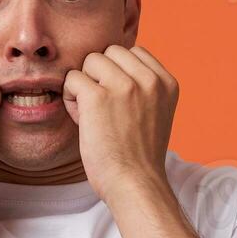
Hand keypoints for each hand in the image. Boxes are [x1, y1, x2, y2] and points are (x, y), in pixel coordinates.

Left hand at [62, 44, 178, 202]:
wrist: (135, 185)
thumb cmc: (139, 157)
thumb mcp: (156, 113)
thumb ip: (144, 88)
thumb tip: (110, 64)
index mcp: (167, 82)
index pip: (133, 52)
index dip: (118, 73)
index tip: (118, 102)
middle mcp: (149, 80)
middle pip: (111, 52)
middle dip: (100, 75)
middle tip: (102, 108)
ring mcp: (124, 86)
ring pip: (90, 61)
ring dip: (84, 84)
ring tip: (91, 113)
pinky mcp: (98, 97)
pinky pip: (72, 78)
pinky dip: (70, 97)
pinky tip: (80, 119)